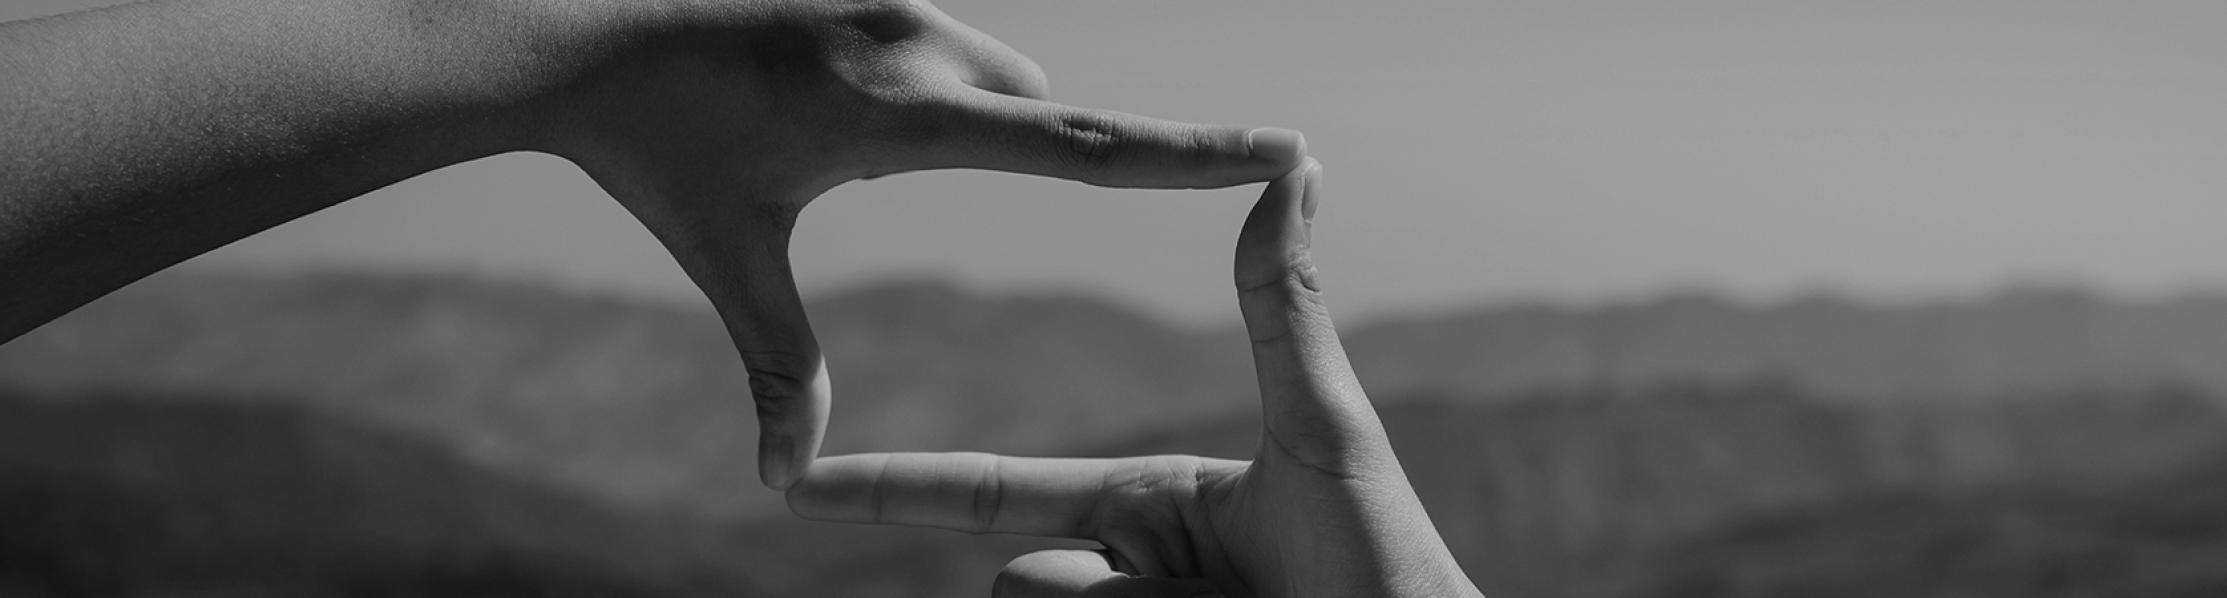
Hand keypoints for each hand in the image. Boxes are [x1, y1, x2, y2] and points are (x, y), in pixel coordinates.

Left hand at [543, 0, 1308, 488]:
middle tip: (888, 185)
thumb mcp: (730, 259)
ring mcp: (902, 2)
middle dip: (1038, 165)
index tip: (1283, 148)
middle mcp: (920, 43)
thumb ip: (779, 364)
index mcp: (902, 118)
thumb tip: (784, 481)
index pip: (1081, 146)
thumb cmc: (657, 153)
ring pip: (1005, 78)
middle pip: (1049, 116)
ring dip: (981, 123)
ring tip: (844, 150)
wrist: (584, 34)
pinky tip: (829, 107)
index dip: (1191, 158)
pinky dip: (937, 88)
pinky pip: (956, 44)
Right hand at [785, 162, 1483, 597]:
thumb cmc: (1381, 554)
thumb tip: (1289, 167)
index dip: (892, 487)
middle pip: (1028, 575)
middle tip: (1214, 595)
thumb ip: (1278, 305)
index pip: (994, 492)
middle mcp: (1126, 575)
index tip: (798, 483)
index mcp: (1144, 506)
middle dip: (1094, 594)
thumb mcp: (1321, 426)